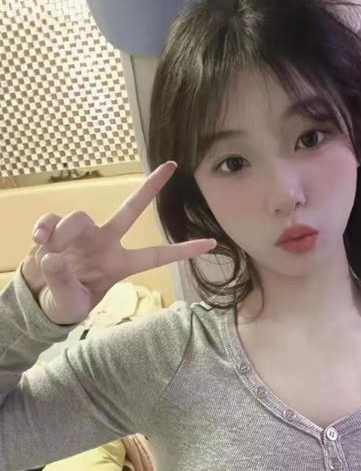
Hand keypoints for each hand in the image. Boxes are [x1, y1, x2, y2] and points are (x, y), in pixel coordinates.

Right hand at [21, 161, 215, 324]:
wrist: (38, 298)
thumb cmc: (65, 303)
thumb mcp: (69, 303)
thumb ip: (63, 283)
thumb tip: (54, 257)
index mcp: (119, 265)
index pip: (156, 256)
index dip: (183, 250)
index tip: (212, 242)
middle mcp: (106, 243)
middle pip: (131, 210)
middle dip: (150, 188)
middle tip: (170, 166)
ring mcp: (84, 234)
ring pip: (81, 217)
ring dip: (66, 231)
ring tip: (51, 252)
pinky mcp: (58, 229)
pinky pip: (53, 219)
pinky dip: (45, 228)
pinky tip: (38, 241)